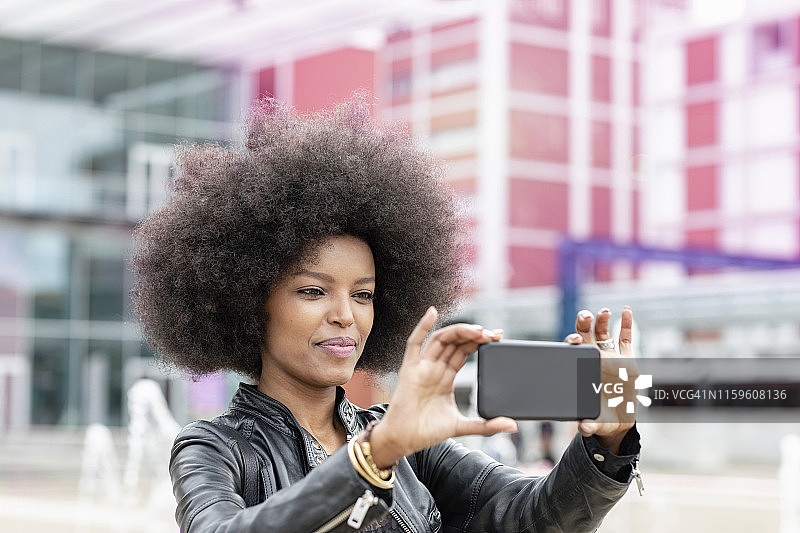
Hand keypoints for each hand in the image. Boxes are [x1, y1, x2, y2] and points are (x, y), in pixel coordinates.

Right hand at [368, 307, 517, 468]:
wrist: (403, 441)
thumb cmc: (426, 432)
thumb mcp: (462, 426)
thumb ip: (487, 426)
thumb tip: (512, 425)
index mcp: (445, 377)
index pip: (464, 352)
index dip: (480, 342)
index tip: (498, 338)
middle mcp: (434, 368)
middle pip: (456, 342)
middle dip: (475, 335)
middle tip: (494, 334)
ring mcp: (422, 367)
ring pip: (441, 339)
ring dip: (459, 331)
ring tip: (478, 330)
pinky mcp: (409, 369)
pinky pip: (414, 343)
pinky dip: (422, 326)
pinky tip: (432, 312)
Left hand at [564, 307, 636, 452]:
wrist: (618, 420)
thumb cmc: (601, 418)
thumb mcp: (595, 423)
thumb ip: (590, 425)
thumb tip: (584, 428)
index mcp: (582, 370)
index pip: (572, 351)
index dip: (571, 342)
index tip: (573, 339)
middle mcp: (594, 360)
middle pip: (585, 336)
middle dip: (583, 324)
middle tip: (585, 316)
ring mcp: (610, 357)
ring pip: (603, 333)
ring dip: (602, 320)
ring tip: (603, 311)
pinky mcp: (627, 359)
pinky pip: (625, 338)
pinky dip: (625, 324)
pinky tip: (626, 311)